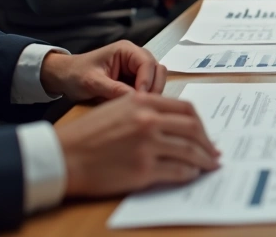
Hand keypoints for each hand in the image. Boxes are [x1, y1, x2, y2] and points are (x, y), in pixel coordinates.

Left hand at [40, 40, 167, 100]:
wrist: (64, 77)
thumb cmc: (75, 74)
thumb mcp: (92, 82)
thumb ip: (114, 89)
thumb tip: (135, 98)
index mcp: (126, 50)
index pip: (147, 63)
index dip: (147, 81)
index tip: (141, 98)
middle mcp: (135, 57)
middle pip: (157, 70)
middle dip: (153, 87)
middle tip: (144, 104)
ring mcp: (136, 69)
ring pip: (156, 79)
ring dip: (151, 93)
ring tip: (139, 106)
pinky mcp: (135, 80)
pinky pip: (148, 88)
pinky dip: (146, 97)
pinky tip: (137, 106)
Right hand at [55, 92, 220, 198]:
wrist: (62, 157)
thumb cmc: (85, 135)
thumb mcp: (116, 108)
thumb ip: (145, 110)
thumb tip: (173, 123)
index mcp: (142, 102)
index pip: (185, 109)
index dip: (200, 123)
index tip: (205, 133)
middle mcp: (148, 120)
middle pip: (193, 128)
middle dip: (207, 142)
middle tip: (213, 152)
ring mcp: (147, 144)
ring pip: (189, 151)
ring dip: (204, 160)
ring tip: (208, 166)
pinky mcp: (143, 169)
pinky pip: (177, 170)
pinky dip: (188, 173)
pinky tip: (190, 174)